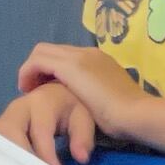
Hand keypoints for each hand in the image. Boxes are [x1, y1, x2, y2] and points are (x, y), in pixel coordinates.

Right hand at [0, 77, 97, 164]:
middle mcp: (18, 107)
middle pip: (9, 132)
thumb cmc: (71, 108)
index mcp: (42, 102)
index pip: (40, 131)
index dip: (45, 154)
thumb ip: (83, 137)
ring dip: (5, 159)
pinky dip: (0, 159)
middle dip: (19, 157)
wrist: (55, 93)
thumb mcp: (84, 118)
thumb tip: (80, 158)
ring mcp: (5, 117)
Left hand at [16, 43, 145, 133]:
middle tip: (34, 88)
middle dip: (38, 67)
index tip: (48, 88)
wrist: (136, 113)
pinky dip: (28, 73)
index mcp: (100, 59)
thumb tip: (89, 103)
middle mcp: (88, 52)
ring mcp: (79, 57)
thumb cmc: (128, 115)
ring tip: (29, 89)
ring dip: (31, 69)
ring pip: (41, 51)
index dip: (52, 69)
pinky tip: (28, 90)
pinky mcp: (69, 67)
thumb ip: (98, 94)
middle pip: (52, 49)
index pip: (67, 55)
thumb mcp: (110, 99)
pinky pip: (37, 61)